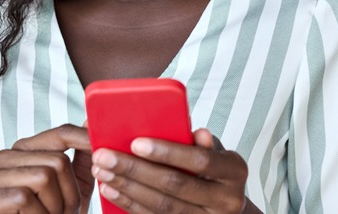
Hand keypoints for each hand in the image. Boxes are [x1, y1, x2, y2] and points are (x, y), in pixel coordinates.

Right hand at [0, 124, 93, 213]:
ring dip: (55, 208)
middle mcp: (4, 158)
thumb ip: (80, 157)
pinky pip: (24, 198)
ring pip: (43, 177)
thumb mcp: (68, 189)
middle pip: (57, 160)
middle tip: (63, 213)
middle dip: (69, 194)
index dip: (85, 140)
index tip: (103, 150)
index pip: (60, 134)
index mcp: (24, 151)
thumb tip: (91, 119)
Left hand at [91, 128, 258, 213]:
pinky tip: (111, 190)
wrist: (227, 209)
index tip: (136, 142)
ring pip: (161, 206)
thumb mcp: (216, 151)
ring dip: (127, 187)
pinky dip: (130, 204)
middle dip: (135, 169)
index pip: (199, 160)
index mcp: (234, 171)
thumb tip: (196, 131)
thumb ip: (201, 142)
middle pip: (174, 184)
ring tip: (103, 171)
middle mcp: (225, 200)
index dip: (167, 152)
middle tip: (105, 156)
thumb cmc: (215, 170)